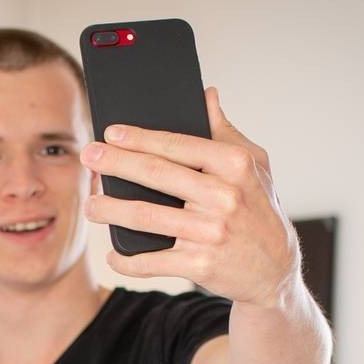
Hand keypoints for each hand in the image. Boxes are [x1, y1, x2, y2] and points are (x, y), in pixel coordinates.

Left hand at [79, 87, 300, 307]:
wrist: (275, 269)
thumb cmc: (258, 208)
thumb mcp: (255, 165)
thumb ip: (226, 131)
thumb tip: (206, 95)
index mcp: (234, 165)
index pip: (177, 144)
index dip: (139, 138)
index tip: (110, 133)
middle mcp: (224, 196)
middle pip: (155, 175)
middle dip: (115, 164)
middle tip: (88, 157)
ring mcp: (211, 232)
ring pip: (145, 217)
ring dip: (110, 210)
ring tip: (91, 205)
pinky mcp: (200, 265)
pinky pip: (151, 261)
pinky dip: (126, 260)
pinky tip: (112, 253)